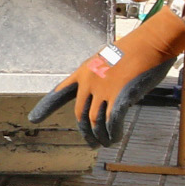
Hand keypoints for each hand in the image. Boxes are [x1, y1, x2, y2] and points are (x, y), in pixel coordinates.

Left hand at [29, 8, 184, 147]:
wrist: (152, 42)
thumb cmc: (135, 50)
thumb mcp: (108, 62)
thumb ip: (101, 80)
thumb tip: (104, 99)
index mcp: (84, 72)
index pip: (60, 91)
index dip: (46, 106)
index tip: (33, 118)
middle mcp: (89, 81)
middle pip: (80, 115)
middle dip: (85, 132)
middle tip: (91, 142)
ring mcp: (103, 89)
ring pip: (95, 122)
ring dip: (100, 136)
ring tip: (105, 143)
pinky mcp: (120, 96)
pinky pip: (112, 122)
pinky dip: (113, 133)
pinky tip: (115, 138)